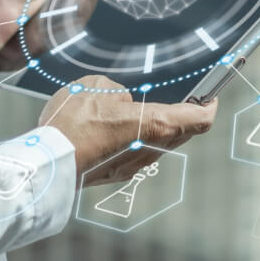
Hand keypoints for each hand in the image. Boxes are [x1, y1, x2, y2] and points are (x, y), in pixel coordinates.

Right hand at [38, 76, 217, 186]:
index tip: (211, 98)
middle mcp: (150, 150)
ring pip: (158, 145)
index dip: (209, 107)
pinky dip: (136, 141)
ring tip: (142, 112)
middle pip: (181, 134)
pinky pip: (136, 154)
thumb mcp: (96, 86)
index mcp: (154, 124)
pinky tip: (117, 131)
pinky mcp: (116, 175)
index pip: (198, 119)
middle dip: (184, 117)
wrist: (48, 161)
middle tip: (184, 101)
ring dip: (157, 129)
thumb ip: (117, 91)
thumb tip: (121, 103)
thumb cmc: (72, 123)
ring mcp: (133, 166)